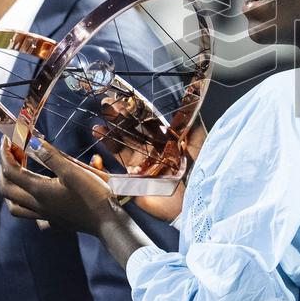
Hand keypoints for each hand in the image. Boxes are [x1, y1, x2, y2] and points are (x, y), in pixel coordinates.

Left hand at [0, 137, 117, 235]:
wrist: (107, 222)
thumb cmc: (92, 195)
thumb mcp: (73, 171)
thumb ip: (51, 157)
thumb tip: (32, 143)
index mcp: (38, 191)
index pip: (11, 171)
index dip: (5, 153)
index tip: (7, 138)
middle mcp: (36, 205)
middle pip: (7, 188)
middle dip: (5, 168)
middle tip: (13, 152)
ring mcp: (44, 215)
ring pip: (14, 205)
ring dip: (10, 187)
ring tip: (18, 173)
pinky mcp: (53, 221)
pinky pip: (29, 214)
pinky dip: (25, 204)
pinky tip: (35, 197)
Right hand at [93, 97, 205, 221]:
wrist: (197, 201)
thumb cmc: (202, 171)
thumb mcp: (200, 143)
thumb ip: (192, 124)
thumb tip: (189, 101)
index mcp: (166, 141)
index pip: (147, 122)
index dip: (134, 111)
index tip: (123, 99)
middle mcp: (152, 152)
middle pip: (131, 133)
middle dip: (118, 120)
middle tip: (106, 106)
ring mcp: (142, 168)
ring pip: (120, 149)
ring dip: (108, 138)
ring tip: (98, 128)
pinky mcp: (134, 184)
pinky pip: (114, 174)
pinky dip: (103, 166)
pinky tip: (97, 157)